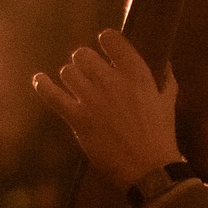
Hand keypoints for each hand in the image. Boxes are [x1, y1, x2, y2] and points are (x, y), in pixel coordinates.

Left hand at [33, 29, 181, 191]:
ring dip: (71, 78)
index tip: (104, 48)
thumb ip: (166, 80)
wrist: (149, 168)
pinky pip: (52, 94)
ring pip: (68, 72)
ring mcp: (92, 99)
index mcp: (136, 73)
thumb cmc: (160, 135)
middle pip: (83, 55)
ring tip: (76, 86)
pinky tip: (39, 80)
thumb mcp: (168, 103)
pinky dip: (43, 85)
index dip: (105, 41)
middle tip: (88, 73)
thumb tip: (166, 64)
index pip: (111, 39)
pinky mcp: (77, 118)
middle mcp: (111, 81)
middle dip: (84, 62)